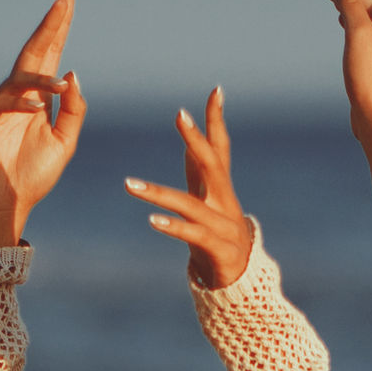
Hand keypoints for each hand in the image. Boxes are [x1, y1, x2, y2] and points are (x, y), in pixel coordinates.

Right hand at [0, 0, 85, 247]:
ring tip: (61, 83)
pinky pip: (2, 102)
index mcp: (37, 98)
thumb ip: (73, 110)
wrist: (5, 206)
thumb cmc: (31, 176)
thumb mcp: (63, 142)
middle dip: (51, 25)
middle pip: (36, 52)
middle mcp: (17, 95)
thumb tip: (72, 72)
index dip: (59, 28)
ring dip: (42, 76)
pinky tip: (37, 108)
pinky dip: (21, 103)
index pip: (51, 55)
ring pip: (21, 77)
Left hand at [125, 92, 256, 289]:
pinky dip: (173, 227)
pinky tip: (151, 220)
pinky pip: (193, 235)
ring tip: (130, 185)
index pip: (220, 147)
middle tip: (180, 115)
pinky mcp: (220, 249)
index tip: (216, 91)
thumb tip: (190, 143)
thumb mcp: (207, 200)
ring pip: (190, 204)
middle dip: (196, 139)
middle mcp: (226, 201)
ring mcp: (225, 225)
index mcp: (221, 187)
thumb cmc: (218, 234)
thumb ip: (199, 172)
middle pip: (213, 164)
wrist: (241, 280)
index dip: (217, 120)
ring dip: (158, 194)